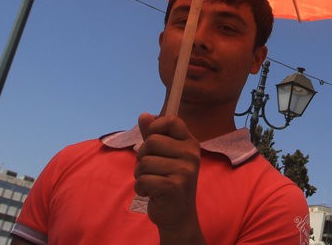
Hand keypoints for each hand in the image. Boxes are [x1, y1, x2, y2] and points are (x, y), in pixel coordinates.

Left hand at [134, 112, 205, 243]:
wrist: (178, 216)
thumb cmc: (169, 182)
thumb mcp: (163, 156)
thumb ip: (154, 136)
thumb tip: (144, 115)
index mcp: (190, 143)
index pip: (172, 120)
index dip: (156, 127)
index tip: (152, 140)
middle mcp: (191, 154)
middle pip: (151, 141)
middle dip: (143, 157)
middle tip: (152, 169)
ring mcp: (184, 171)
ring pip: (144, 162)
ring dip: (140, 174)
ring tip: (152, 182)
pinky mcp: (174, 186)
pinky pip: (143, 179)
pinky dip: (141, 188)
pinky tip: (151, 193)